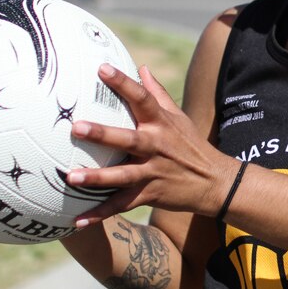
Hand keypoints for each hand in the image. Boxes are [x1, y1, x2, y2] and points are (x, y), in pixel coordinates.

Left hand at [67, 63, 233, 226]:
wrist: (215, 182)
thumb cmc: (191, 145)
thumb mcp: (178, 117)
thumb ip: (157, 93)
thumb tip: (141, 68)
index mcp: (161, 123)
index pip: (142, 98)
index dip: (122, 83)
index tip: (102, 68)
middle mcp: (156, 146)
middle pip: (127, 139)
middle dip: (102, 134)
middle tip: (76, 127)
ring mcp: (153, 172)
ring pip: (122, 176)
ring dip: (97, 178)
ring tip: (72, 177)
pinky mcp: (151, 194)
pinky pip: (122, 205)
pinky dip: (101, 214)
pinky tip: (78, 221)